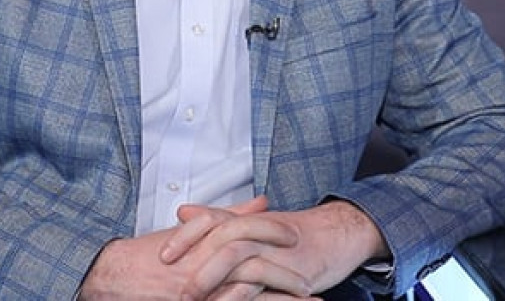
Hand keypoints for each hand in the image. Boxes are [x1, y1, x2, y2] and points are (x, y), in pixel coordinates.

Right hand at [78, 197, 312, 300]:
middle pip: (254, 266)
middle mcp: (205, 264)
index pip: (246, 229)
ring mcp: (202, 290)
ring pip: (248, 295)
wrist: (118, 277)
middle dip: (285, 273)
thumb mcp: (193, 231)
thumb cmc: (154, 254)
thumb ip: (230, 214)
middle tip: (309, 280)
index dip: (272, 230)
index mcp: (206, 238)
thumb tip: (263, 201)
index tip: (295, 234)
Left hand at [165, 200, 387, 297]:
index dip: (186, 236)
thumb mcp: (256, 222)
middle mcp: (262, 233)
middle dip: (198, 264)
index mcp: (250, 220)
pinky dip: (247, 297)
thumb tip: (185, 211)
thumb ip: (220, 217)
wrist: (343, 231)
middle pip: (224, 239)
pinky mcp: (295, 273)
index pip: (212, 220)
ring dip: (218, 284)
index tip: (162, 255)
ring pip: (243, 261)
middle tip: (176, 287)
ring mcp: (279, 252)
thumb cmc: (298, 231)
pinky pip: (268, 286)